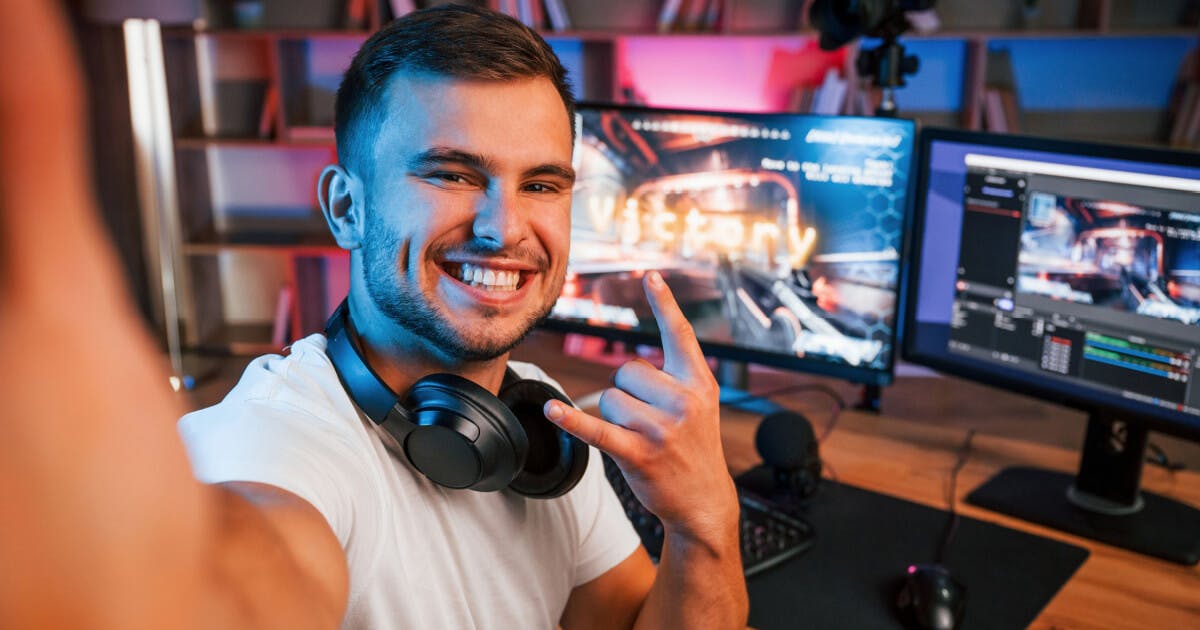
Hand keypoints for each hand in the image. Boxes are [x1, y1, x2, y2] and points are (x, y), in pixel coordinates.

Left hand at [544, 271, 738, 543]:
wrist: (704, 502)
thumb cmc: (695, 450)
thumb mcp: (701, 407)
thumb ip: (677, 379)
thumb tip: (632, 366)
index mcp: (699, 384)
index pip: (680, 335)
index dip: (664, 304)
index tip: (651, 276)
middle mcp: (683, 401)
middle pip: (627, 371)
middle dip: (628, 393)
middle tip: (650, 421)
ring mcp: (661, 428)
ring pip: (610, 399)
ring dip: (615, 418)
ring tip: (641, 438)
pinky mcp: (639, 453)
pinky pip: (597, 429)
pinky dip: (572, 420)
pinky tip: (554, 411)